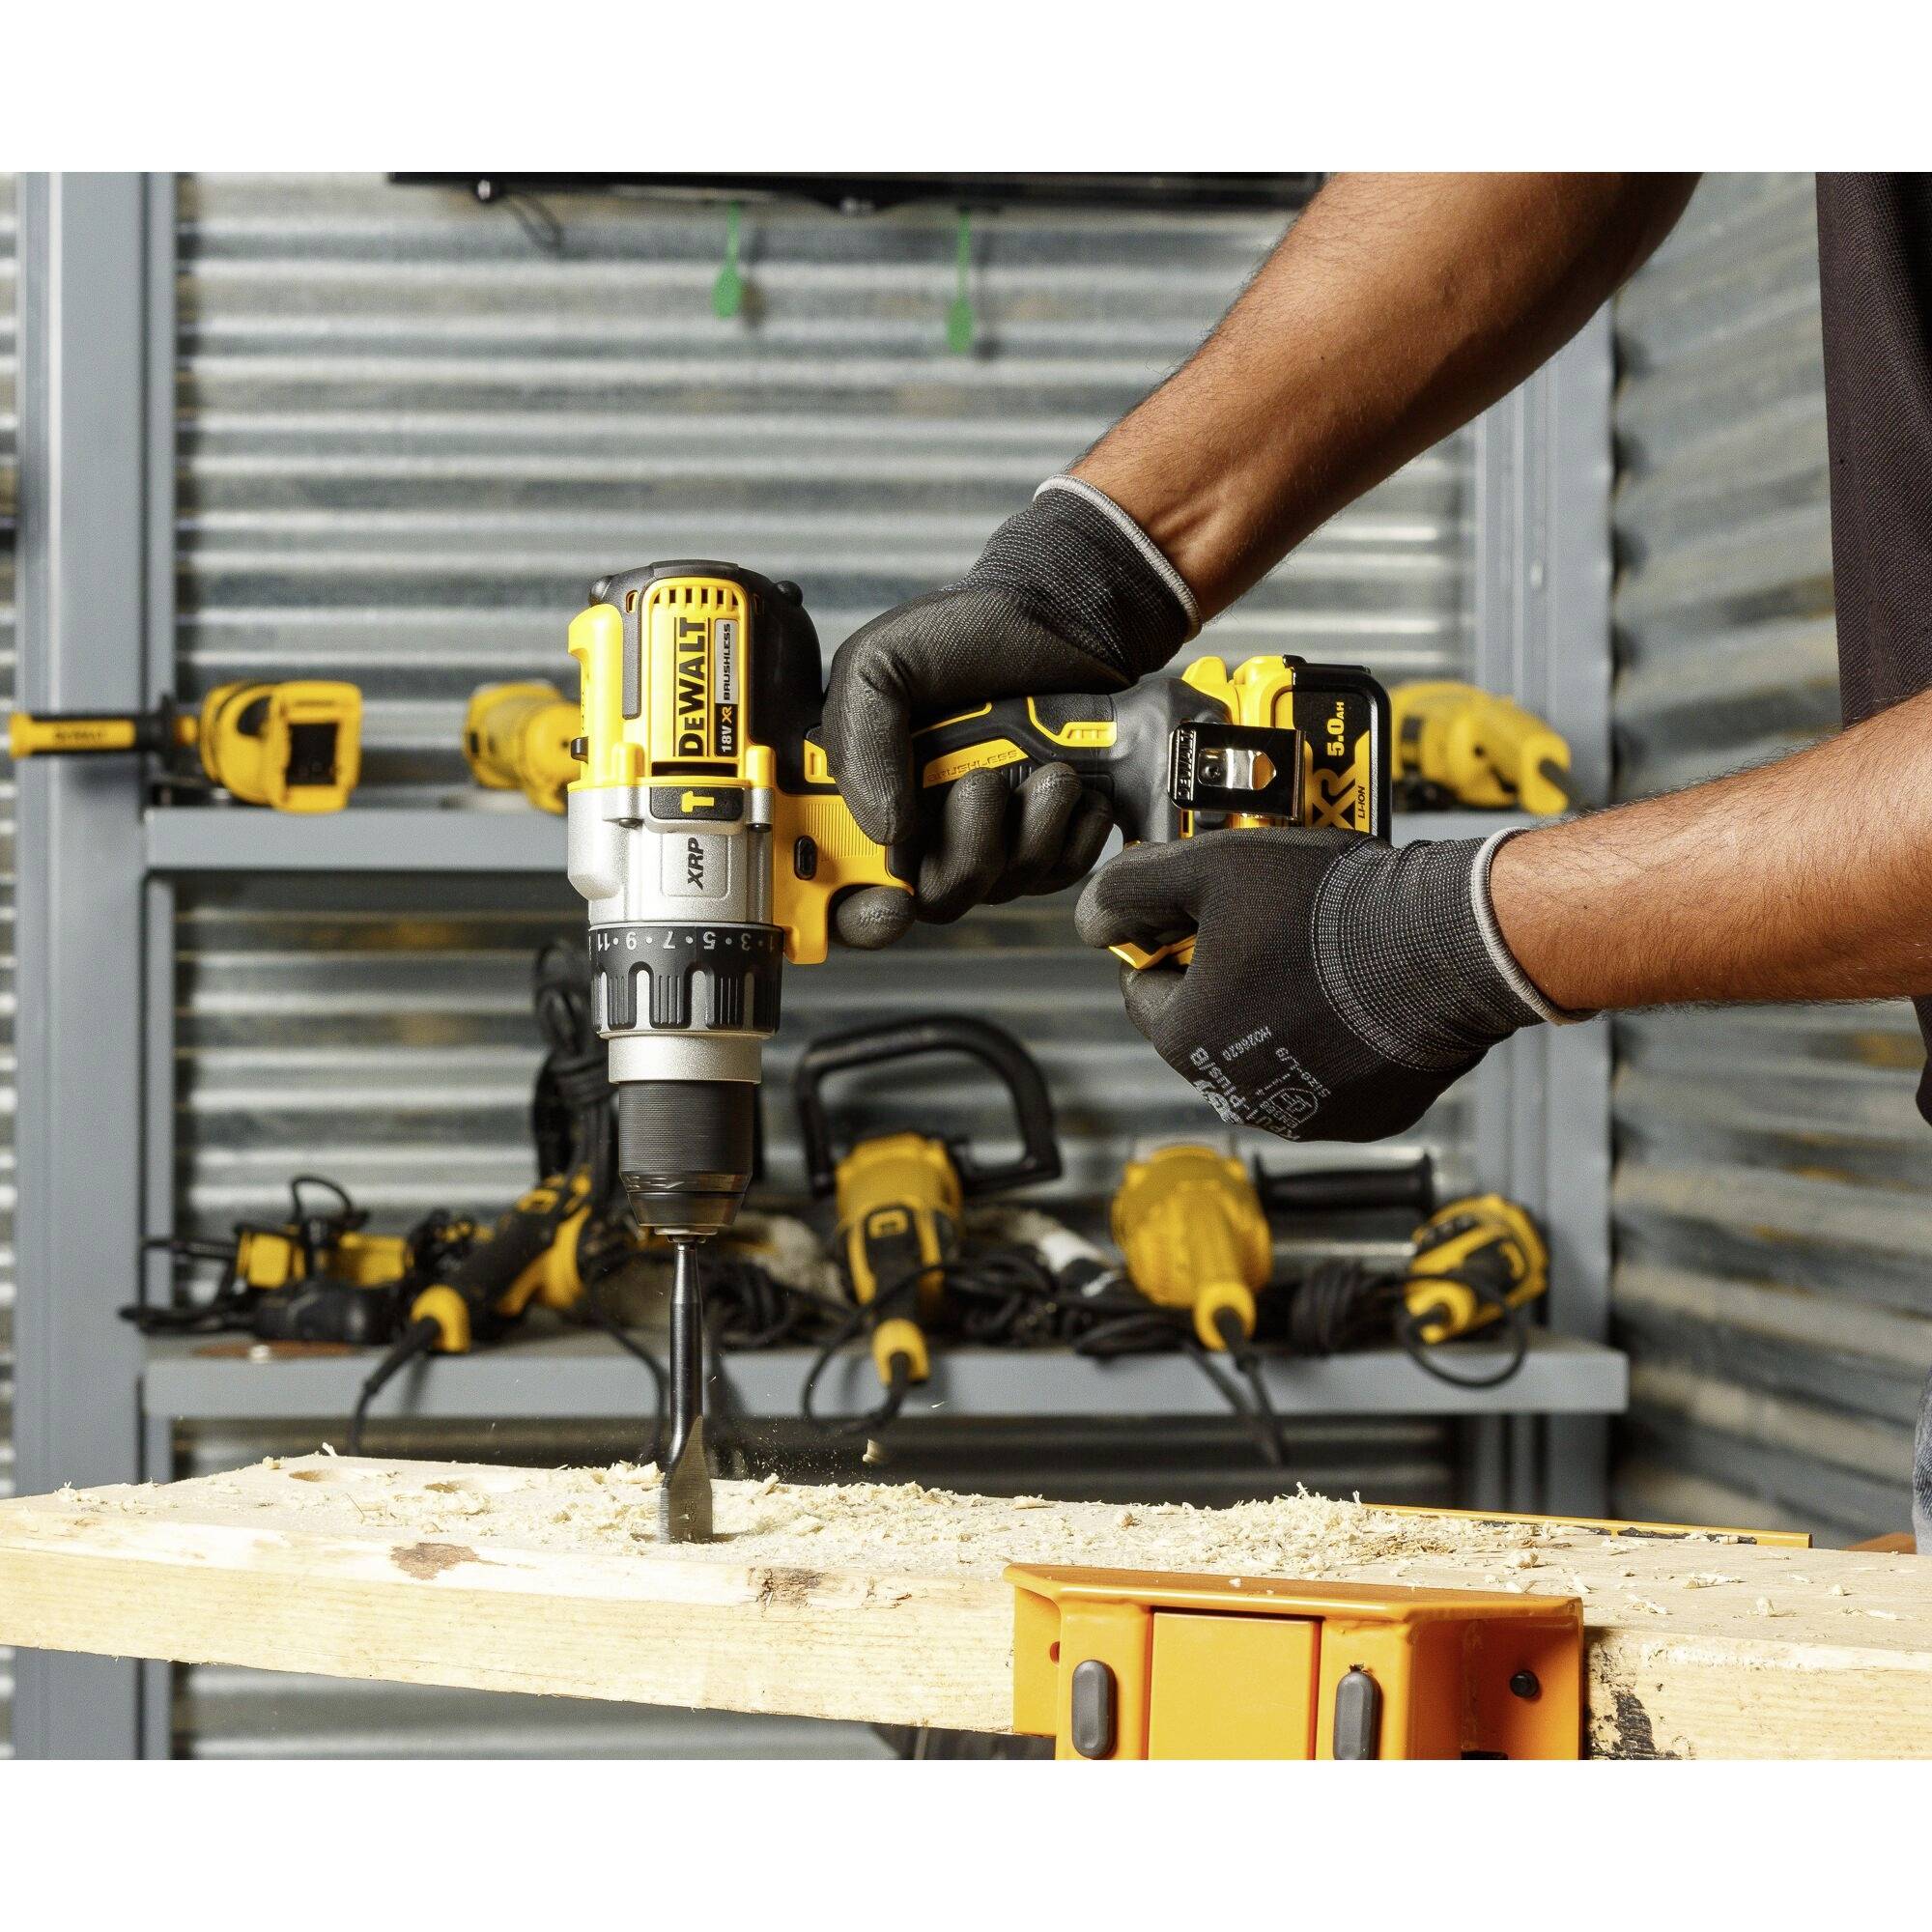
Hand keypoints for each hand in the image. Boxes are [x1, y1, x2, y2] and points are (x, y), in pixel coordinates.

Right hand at [824, 478, 1196, 947]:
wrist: (1063, 614)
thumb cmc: (966, 633)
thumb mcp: (881, 663)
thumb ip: (860, 740)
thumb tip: (886, 829)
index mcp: (867, 793)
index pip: (844, 888)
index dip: (859, 914)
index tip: (892, 902)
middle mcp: (926, 825)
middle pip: (935, 898)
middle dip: (966, 854)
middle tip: (984, 784)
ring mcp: (990, 836)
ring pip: (1001, 886)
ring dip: (1029, 832)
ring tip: (1045, 768)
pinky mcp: (1050, 836)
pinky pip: (1061, 872)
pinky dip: (1074, 833)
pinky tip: (1074, 785)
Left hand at [1074, 828, 1569, 1141]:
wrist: (1449, 943)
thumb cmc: (1329, 905)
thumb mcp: (1212, 865)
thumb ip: (1136, 886)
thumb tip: (1091, 914)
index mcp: (1186, 1040)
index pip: (1145, 989)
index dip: (1172, 941)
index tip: (1209, 913)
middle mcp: (1238, 1094)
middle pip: (1207, 1025)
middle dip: (1227, 979)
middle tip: (1271, 925)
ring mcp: (1307, 1115)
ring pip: (1269, 1054)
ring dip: (1280, 1012)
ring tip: (1320, 956)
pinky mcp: (1368, 1119)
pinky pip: (1333, 1077)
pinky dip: (1337, 1043)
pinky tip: (1360, 994)